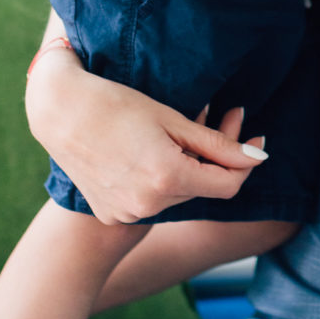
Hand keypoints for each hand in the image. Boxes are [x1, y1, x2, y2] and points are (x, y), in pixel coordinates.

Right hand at [25, 48, 265, 224]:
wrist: (59, 111)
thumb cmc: (117, 105)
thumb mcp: (172, 120)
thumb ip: (218, 144)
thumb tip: (259, 158)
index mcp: (168, 179)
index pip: (229, 185)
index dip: (245, 163)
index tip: (257, 136)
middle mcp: (149, 205)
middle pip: (202, 187)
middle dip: (216, 156)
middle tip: (224, 113)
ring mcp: (127, 213)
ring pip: (177, 194)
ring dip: (187, 167)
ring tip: (180, 129)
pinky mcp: (112, 214)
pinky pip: (150, 200)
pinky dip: (159, 179)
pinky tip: (150, 150)